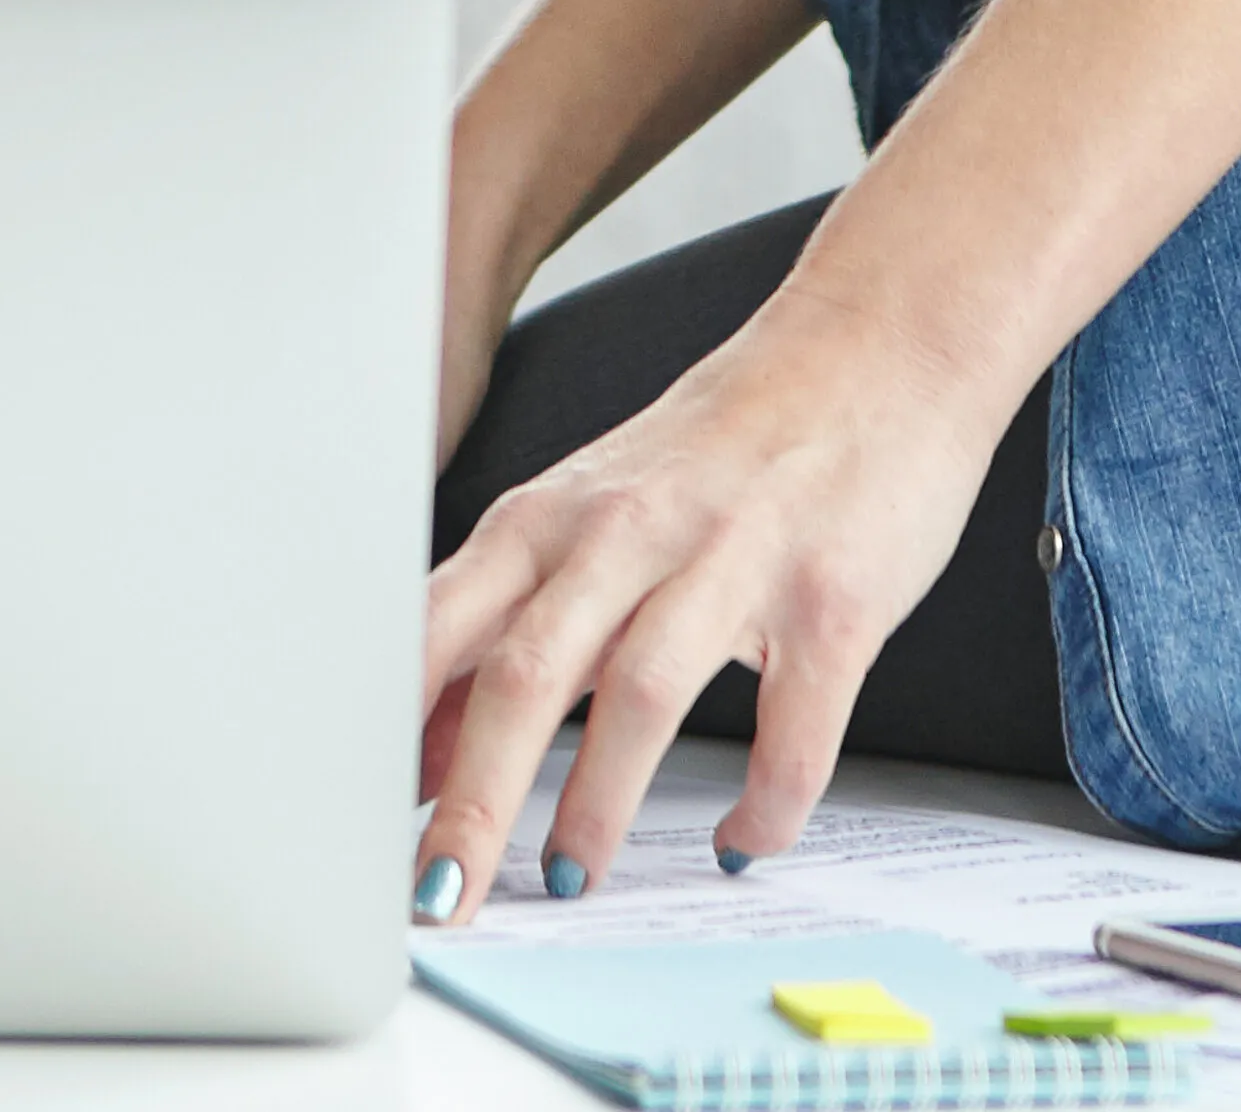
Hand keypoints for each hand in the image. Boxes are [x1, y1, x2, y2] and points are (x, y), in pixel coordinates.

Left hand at [409, 277, 1022, 917]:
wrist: (878, 342)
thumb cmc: (725, 441)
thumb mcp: (590, 513)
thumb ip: (510, 621)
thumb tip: (422, 748)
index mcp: (555, 516)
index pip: (445, 631)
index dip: (393, 733)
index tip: (361, 829)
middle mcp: (632, 531)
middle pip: (529, 673)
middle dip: (474, 798)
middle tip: (443, 897)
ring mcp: (736, 559)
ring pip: (645, 693)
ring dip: (598, 800)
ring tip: (569, 875)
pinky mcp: (833, 598)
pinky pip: (793, 725)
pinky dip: (766, 800)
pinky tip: (746, 839)